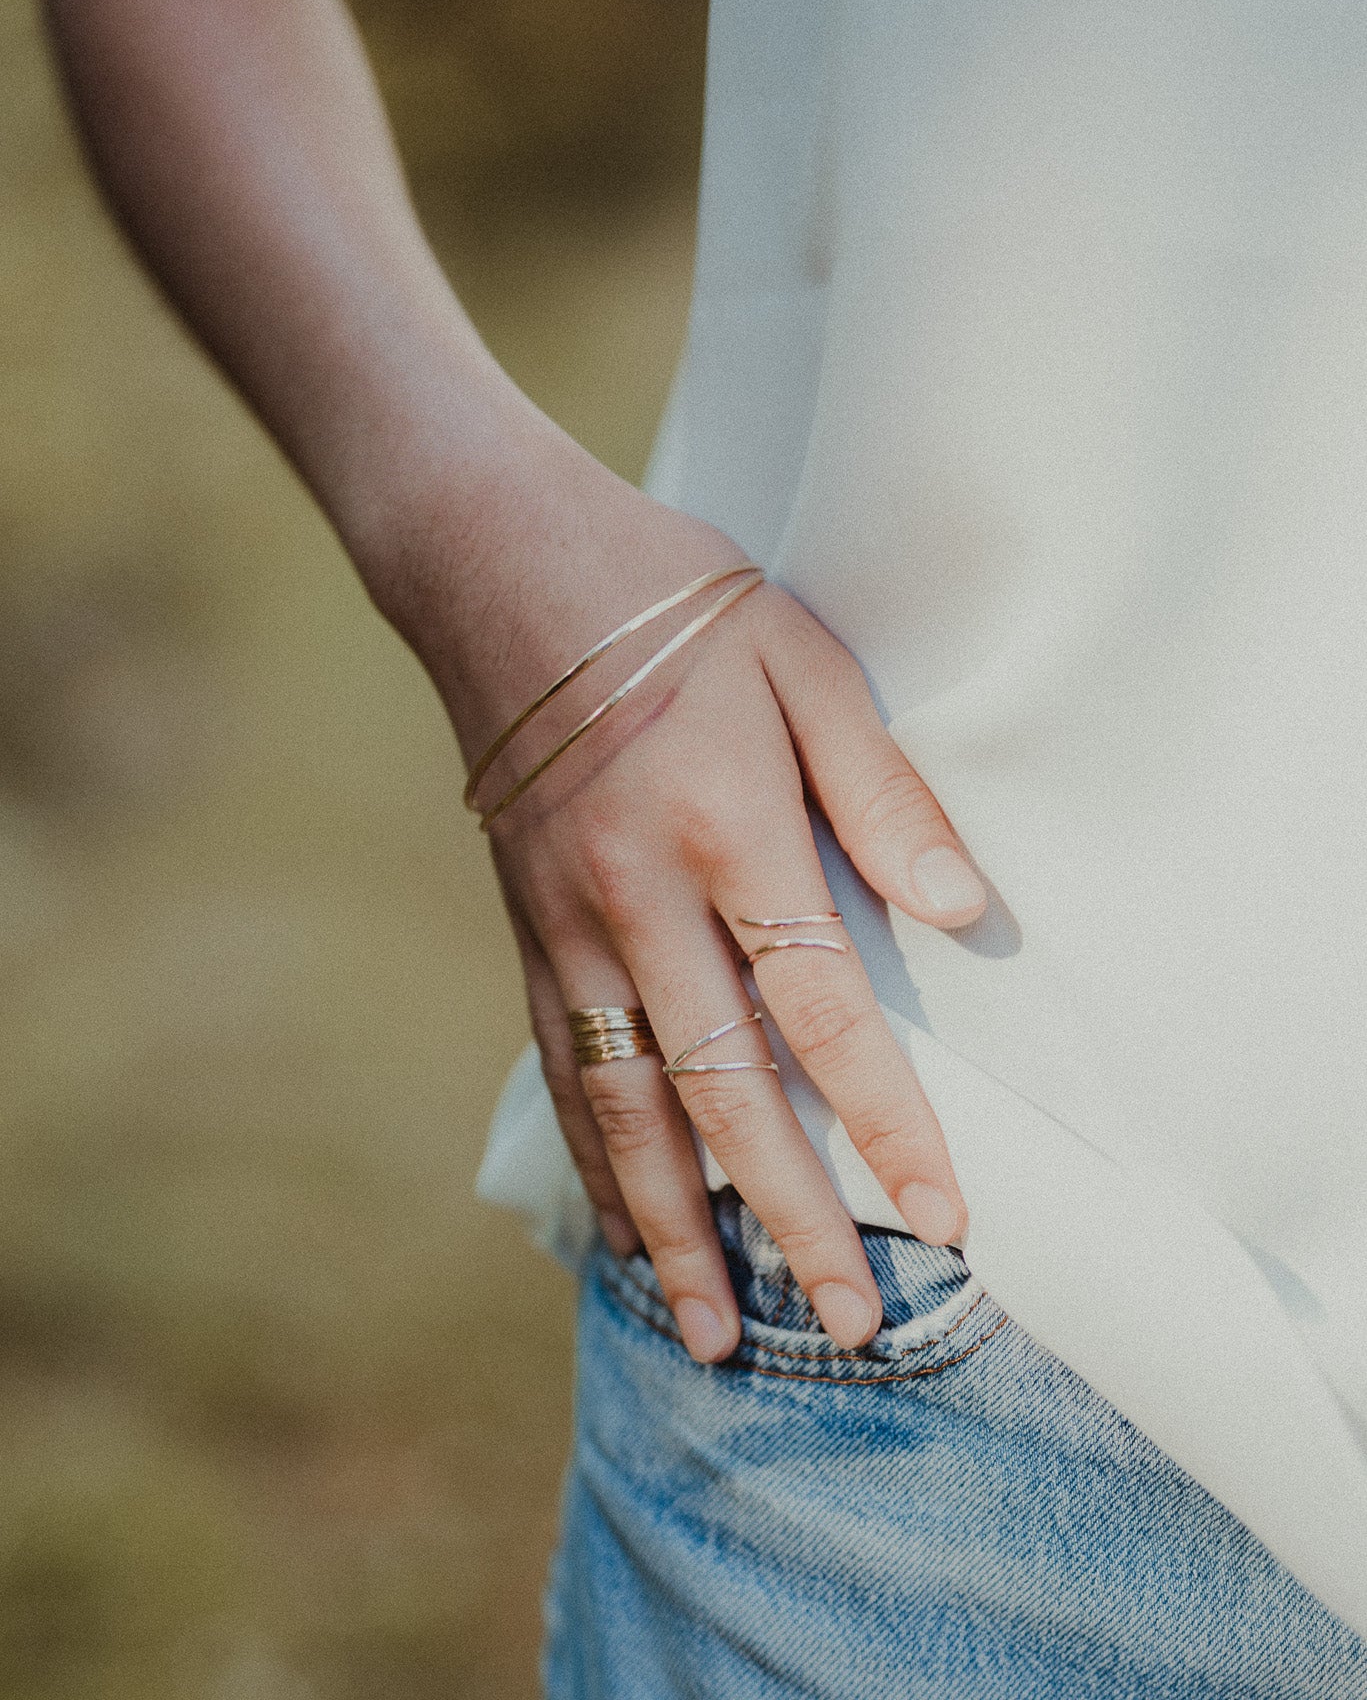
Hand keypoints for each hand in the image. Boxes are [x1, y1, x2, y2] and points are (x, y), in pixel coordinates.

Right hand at [395, 414, 986, 1363]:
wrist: (500, 565)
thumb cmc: (672, 601)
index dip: (886, 1120)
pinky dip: (593, 1161)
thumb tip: (959, 913)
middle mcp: (638, 896)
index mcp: (725, 826)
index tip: (942, 1217)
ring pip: (624, 1105)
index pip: (819, 1008)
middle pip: (722, 1089)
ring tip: (713, 1335)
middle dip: (788, 1216)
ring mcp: (568, 923)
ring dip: (672, 1227)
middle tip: (844, 1322)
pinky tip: (619, 1231)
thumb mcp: (801, 660)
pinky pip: (563, 1067)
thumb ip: (880, 788)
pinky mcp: (526, 929)